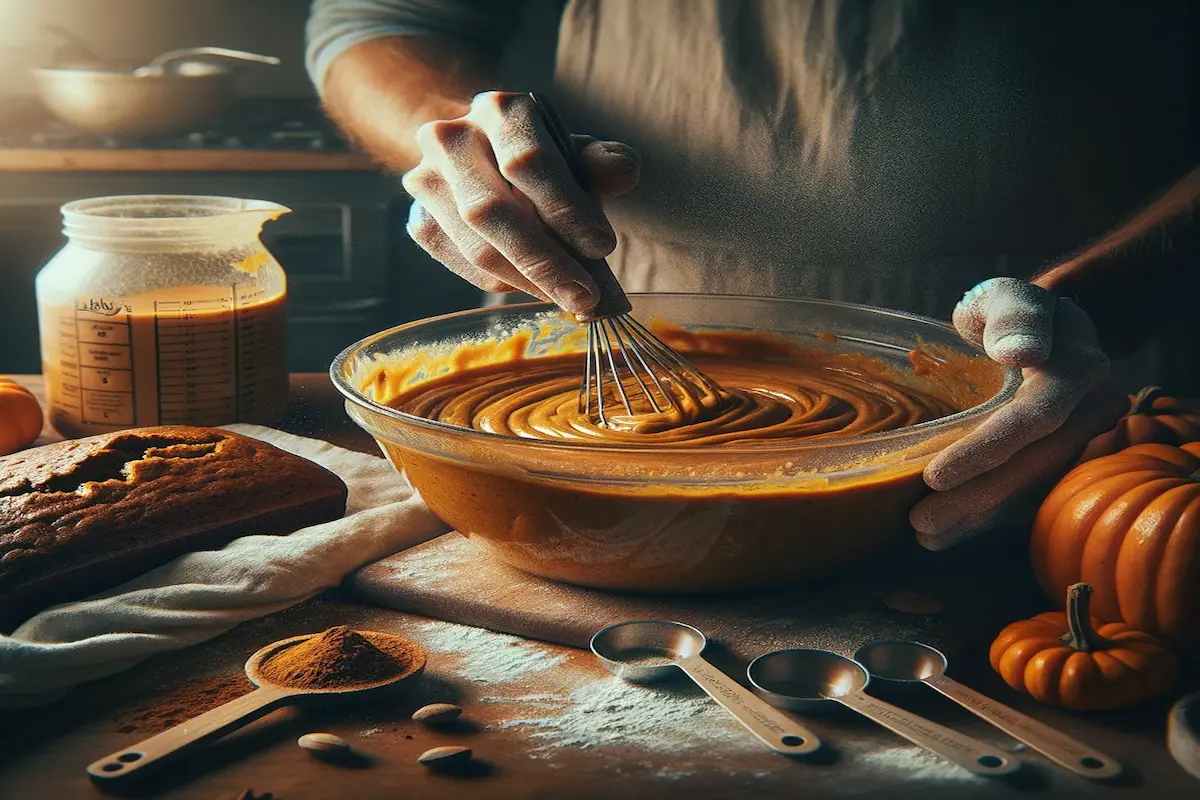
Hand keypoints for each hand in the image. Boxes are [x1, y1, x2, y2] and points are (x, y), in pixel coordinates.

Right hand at [402, 91, 639, 313]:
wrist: (483, 156)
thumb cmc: (543, 159)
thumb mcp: (578, 153)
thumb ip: (604, 162)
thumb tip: (623, 172)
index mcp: (500, 111)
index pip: (528, 162)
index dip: (566, 208)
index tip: (603, 248)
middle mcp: (452, 140)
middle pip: (492, 211)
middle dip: (545, 263)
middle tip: (586, 298)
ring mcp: (426, 183)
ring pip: (476, 248)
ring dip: (529, 283)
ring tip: (570, 298)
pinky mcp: (421, 222)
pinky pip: (465, 269)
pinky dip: (507, 285)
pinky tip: (537, 287)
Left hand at [909, 278, 1128, 549]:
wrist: (1049, 331)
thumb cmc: (1013, 312)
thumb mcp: (1009, 297)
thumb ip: (1014, 316)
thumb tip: (1023, 352)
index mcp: (1079, 370)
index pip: (1034, 418)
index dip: (985, 450)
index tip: (934, 476)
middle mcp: (1094, 412)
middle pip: (1034, 465)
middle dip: (976, 498)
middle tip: (920, 522)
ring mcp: (1088, 442)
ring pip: (1035, 489)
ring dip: (981, 519)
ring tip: (927, 536)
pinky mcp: (1073, 463)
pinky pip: (1034, 496)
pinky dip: (992, 518)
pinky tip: (950, 535)